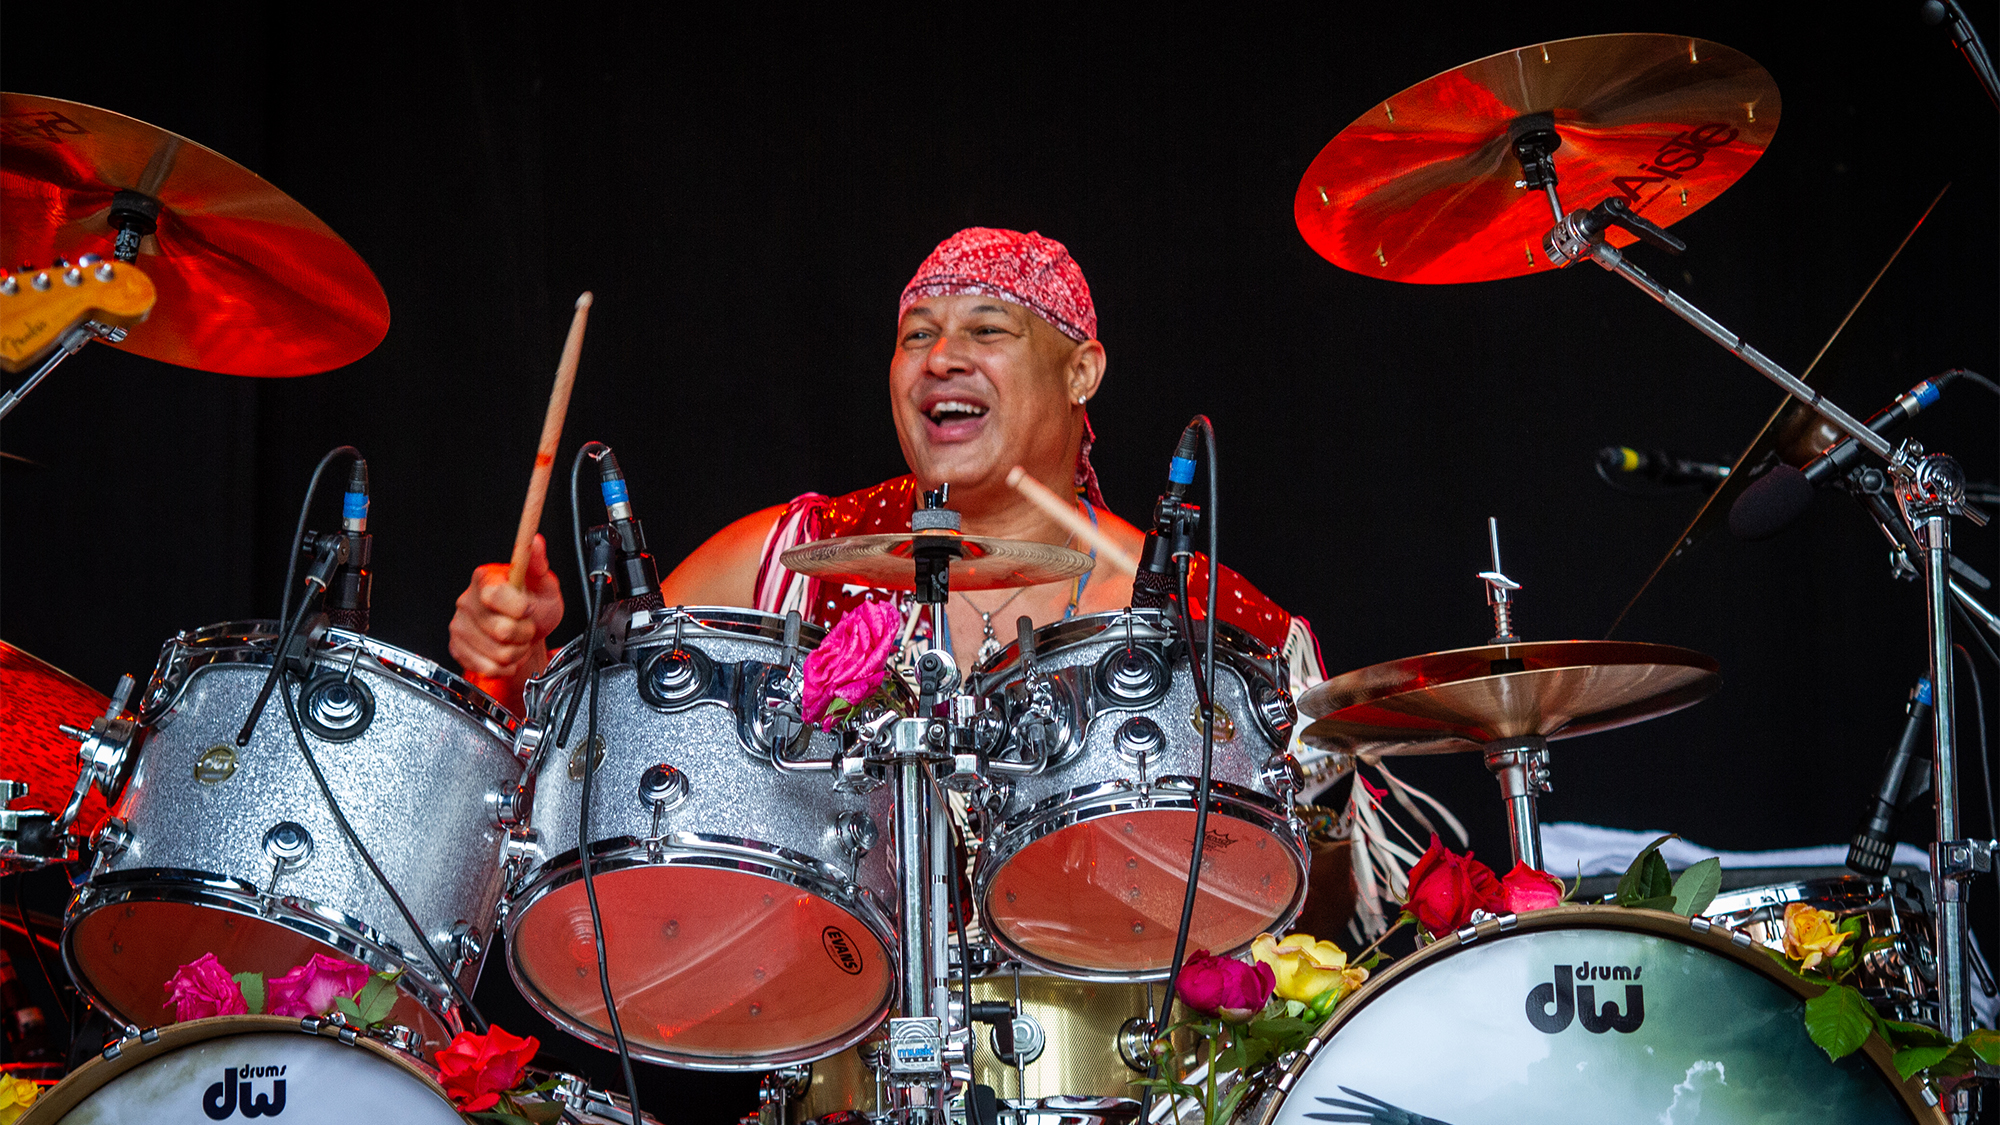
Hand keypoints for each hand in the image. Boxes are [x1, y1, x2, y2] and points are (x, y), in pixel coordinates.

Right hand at [449, 534, 563, 701]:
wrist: (527, 633)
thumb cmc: (533, 606)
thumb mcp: (544, 584)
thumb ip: (538, 564)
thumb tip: (536, 541)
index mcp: (486, 579)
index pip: (494, 595)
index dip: (519, 607)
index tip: (528, 606)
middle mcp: (467, 601)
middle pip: (501, 630)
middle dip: (523, 633)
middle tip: (526, 625)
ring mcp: (460, 626)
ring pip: (497, 654)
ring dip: (516, 651)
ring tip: (518, 639)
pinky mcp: (458, 648)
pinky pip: (488, 667)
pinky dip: (505, 665)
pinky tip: (507, 651)